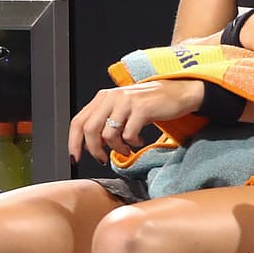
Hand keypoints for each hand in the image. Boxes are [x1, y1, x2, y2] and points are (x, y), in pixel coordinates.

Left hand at [68, 81, 203, 164]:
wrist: (180, 92)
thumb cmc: (151, 103)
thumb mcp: (123, 107)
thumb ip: (106, 121)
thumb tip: (93, 144)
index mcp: (104, 96)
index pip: (78, 120)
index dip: (73, 142)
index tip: (75, 157)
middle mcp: (112, 96)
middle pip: (90, 129)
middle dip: (94, 150)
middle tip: (102, 159)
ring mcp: (127, 101)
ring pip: (108, 134)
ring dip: (116, 148)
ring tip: (126, 148)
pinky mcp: (142, 109)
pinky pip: (128, 135)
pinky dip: (132, 143)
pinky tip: (139, 140)